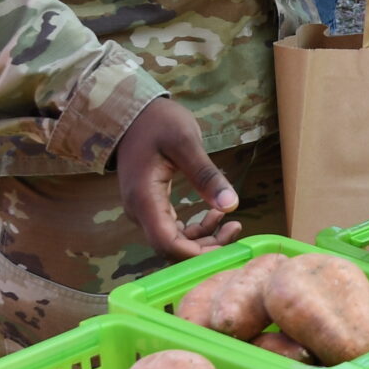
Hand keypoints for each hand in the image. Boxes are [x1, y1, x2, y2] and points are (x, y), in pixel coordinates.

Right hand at [115, 97, 246, 258]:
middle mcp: (140, 212)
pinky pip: (173, 229)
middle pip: (172, 248)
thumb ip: (206, 175)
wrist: (132, 113)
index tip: (228, 248)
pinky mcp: (152, 206)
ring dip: (204, 240)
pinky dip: (195, 229)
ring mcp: (144, 211)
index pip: (168, 244)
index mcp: (144, 199)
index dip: (197, 255)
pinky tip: (215, 215)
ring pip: (174, 241)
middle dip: (206, 249)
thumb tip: (231, 205)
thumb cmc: (157, 122)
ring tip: (232, 223)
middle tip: (236, 229)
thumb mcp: (186, 142)